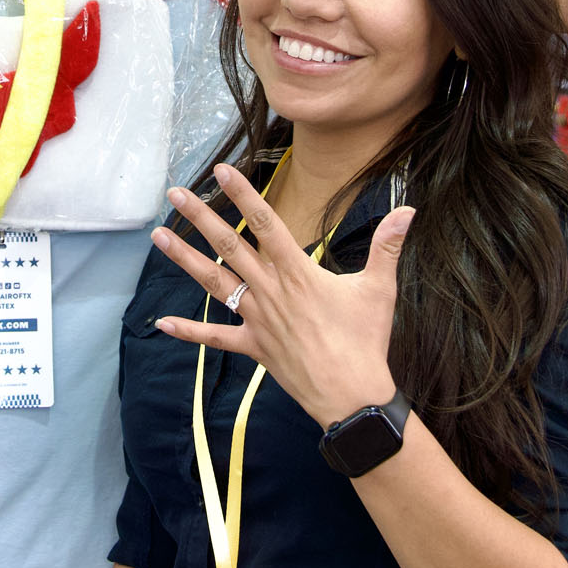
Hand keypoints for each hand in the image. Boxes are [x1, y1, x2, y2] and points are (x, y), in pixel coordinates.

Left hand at [151, 164, 413, 428]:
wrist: (351, 396)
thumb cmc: (366, 341)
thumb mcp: (379, 289)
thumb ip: (388, 245)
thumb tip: (409, 210)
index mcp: (298, 272)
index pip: (266, 223)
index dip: (244, 194)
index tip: (222, 171)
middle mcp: (271, 291)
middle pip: (229, 245)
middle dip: (201, 216)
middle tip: (175, 192)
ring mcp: (257, 319)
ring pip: (214, 282)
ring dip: (184, 258)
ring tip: (158, 235)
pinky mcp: (253, 347)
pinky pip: (215, 337)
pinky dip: (189, 330)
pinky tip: (161, 323)